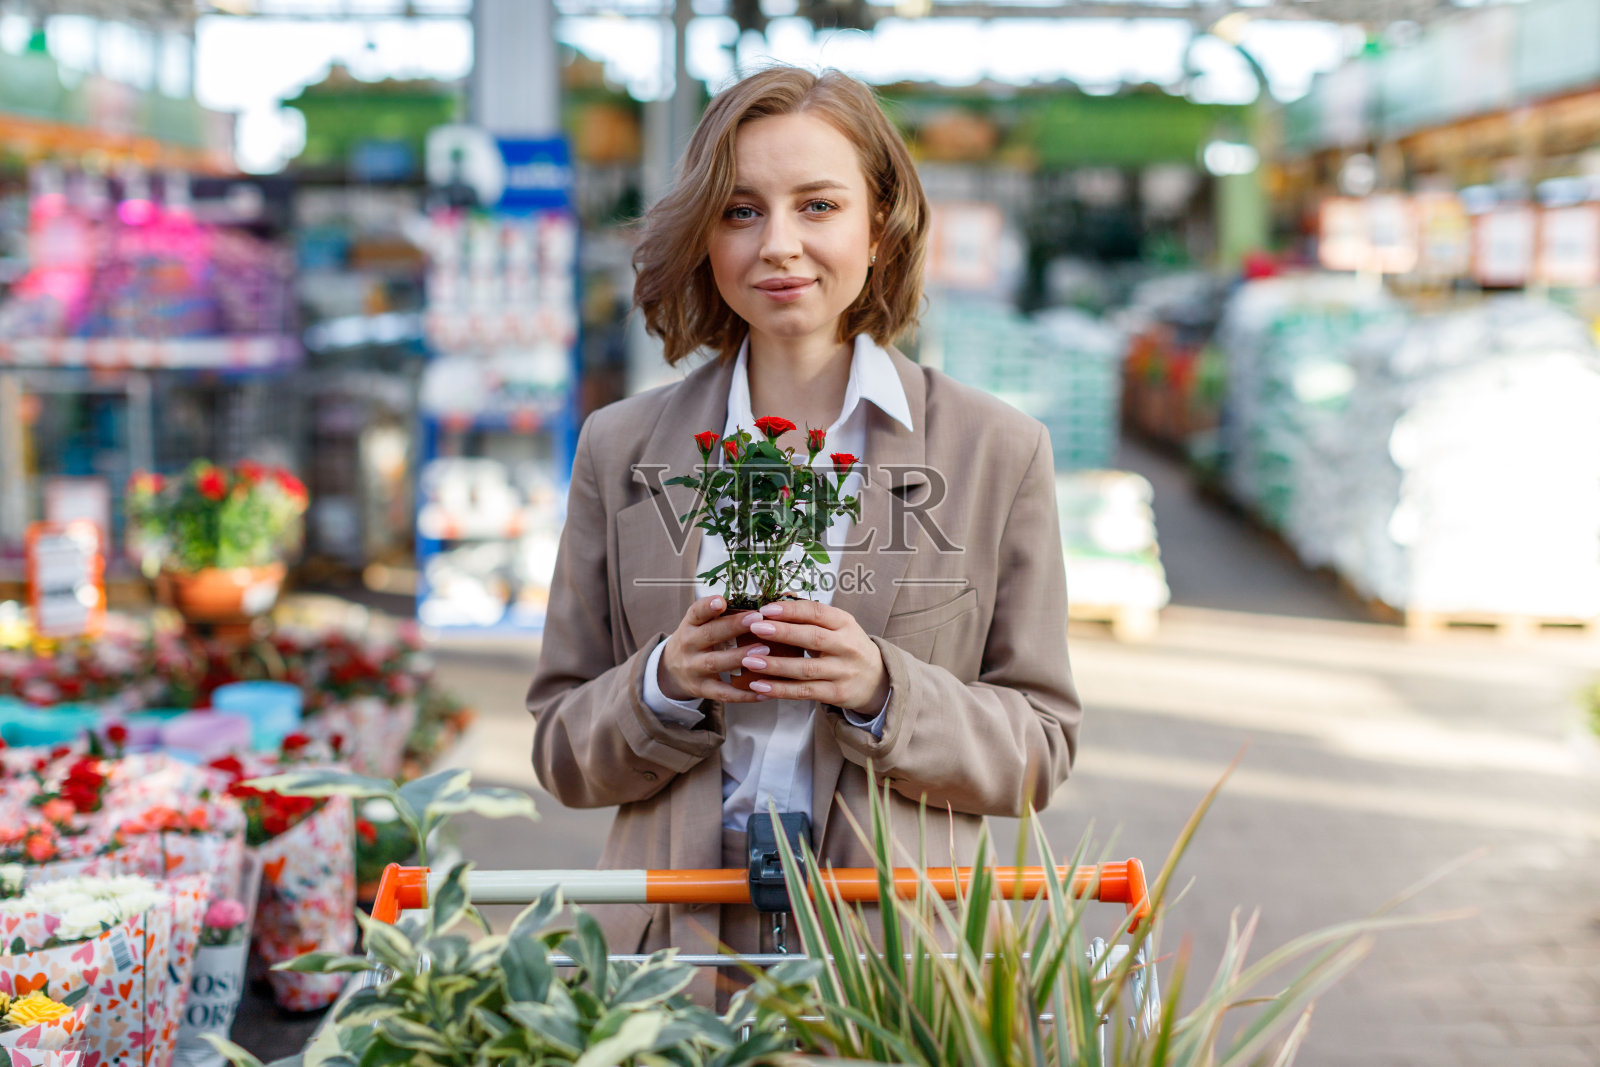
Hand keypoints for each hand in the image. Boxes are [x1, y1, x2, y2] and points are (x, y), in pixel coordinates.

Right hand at [659, 596, 768, 703]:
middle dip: (733, 626)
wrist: (670, 670)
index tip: (721, 601)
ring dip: (739, 656)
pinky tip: (765, 691)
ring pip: (715, 663)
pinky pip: (724, 693)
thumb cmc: (696, 640)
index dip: (708, 607)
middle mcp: (688, 645)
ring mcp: (693, 668)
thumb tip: (755, 602)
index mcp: (689, 625)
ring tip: (764, 650)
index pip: (695, 612)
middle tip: (757, 618)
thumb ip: (718, 615)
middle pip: (709, 635)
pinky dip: (745, 694)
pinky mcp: (701, 689)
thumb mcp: (698, 625)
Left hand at [738, 600, 889, 711]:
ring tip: (749, 660)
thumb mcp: (839, 627)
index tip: (766, 609)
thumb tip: (775, 603)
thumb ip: (811, 618)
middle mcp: (846, 646)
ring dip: (775, 665)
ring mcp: (842, 671)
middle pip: (812, 638)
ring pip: (805, 669)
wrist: (877, 680)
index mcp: (845, 623)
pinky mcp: (837, 693)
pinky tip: (759, 686)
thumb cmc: (847, 647)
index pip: (817, 612)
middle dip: (782, 632)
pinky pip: (804, 692)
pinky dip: (780, 690)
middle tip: (754, 627)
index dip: (791, 610)